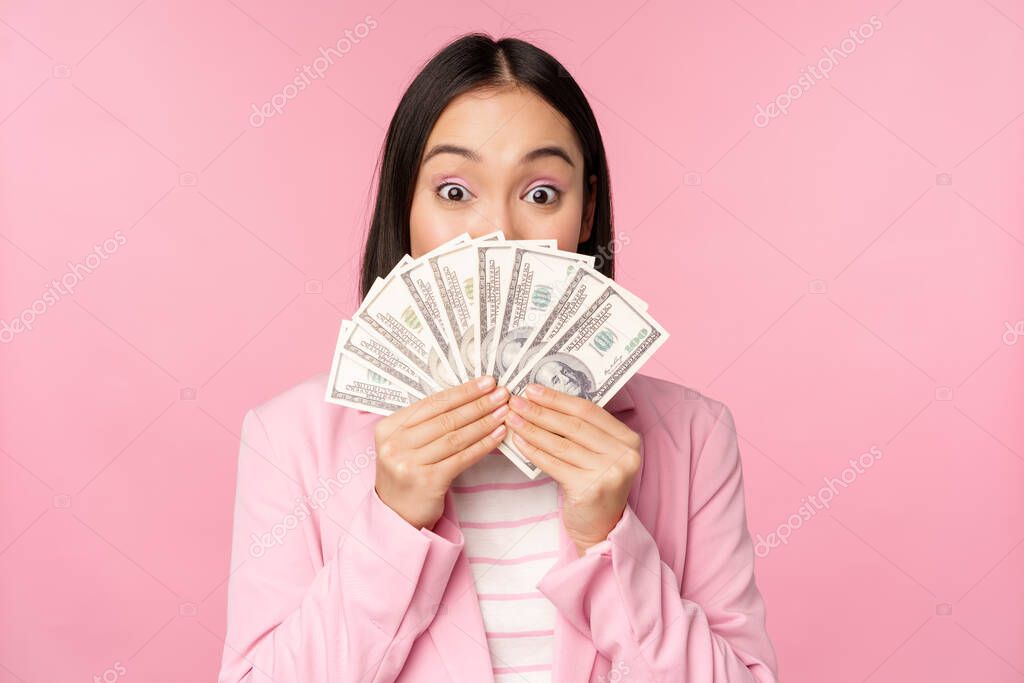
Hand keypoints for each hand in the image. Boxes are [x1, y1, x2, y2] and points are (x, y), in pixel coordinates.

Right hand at [374, 376, 508, 529]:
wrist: (397, 514)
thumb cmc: (407, 474)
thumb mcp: (405, 444)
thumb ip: (426, 423)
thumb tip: (468, 398)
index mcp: (388, 428)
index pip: (431, 403)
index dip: (462, 391)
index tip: (486, 382)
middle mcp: (395, 444)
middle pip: (445, 418)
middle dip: (478, 403)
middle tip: (501, 393)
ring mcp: (409, 463)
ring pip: (455, 437)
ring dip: (484, 422)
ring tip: (504, 411)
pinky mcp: (427, 481)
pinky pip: (462, 458)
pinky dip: (483, 445)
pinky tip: (498, 435)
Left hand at [504, 383, 641, 555]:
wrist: (601, 528)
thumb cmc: (595, 485)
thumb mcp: (600, 454)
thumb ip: (583, 431)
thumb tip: (543, 401)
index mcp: (628, 439)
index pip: (588, 411)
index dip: (558, 398)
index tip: (533, 389)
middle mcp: (623, 455)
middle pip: (574, 426)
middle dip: (541, 411)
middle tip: (516, 400)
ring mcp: (609, 473)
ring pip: (562, 444)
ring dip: (532, 429)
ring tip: (512, 418)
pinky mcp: (590, 490)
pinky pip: (554, 464)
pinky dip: (534, 451)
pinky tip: (519, 442)